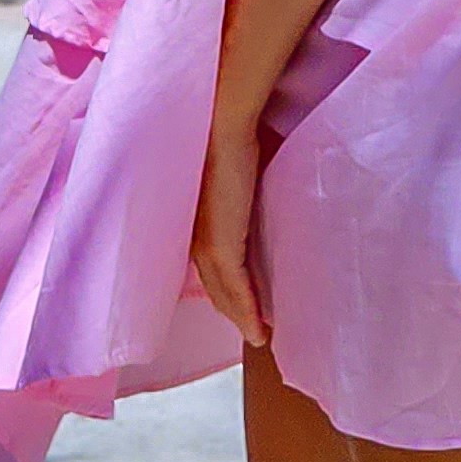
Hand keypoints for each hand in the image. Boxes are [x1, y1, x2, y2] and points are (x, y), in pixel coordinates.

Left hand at [193, 110, 268, 347]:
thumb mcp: (241, 178)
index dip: (227, 291)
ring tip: (261, 335)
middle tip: (256, 330)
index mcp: (198, 224)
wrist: (222, 126)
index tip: (246, 306)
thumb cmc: (234, 140)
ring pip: (225, 294)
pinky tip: (260, 329)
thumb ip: (246, 197)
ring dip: (243, 318)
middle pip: (216, 288)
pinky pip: (237, 288)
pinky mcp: (221, 245)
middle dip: (234, 311)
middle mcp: (196, 239)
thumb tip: (264, 199)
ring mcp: (206, 245)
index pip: (211, 268)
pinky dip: (249, 311)